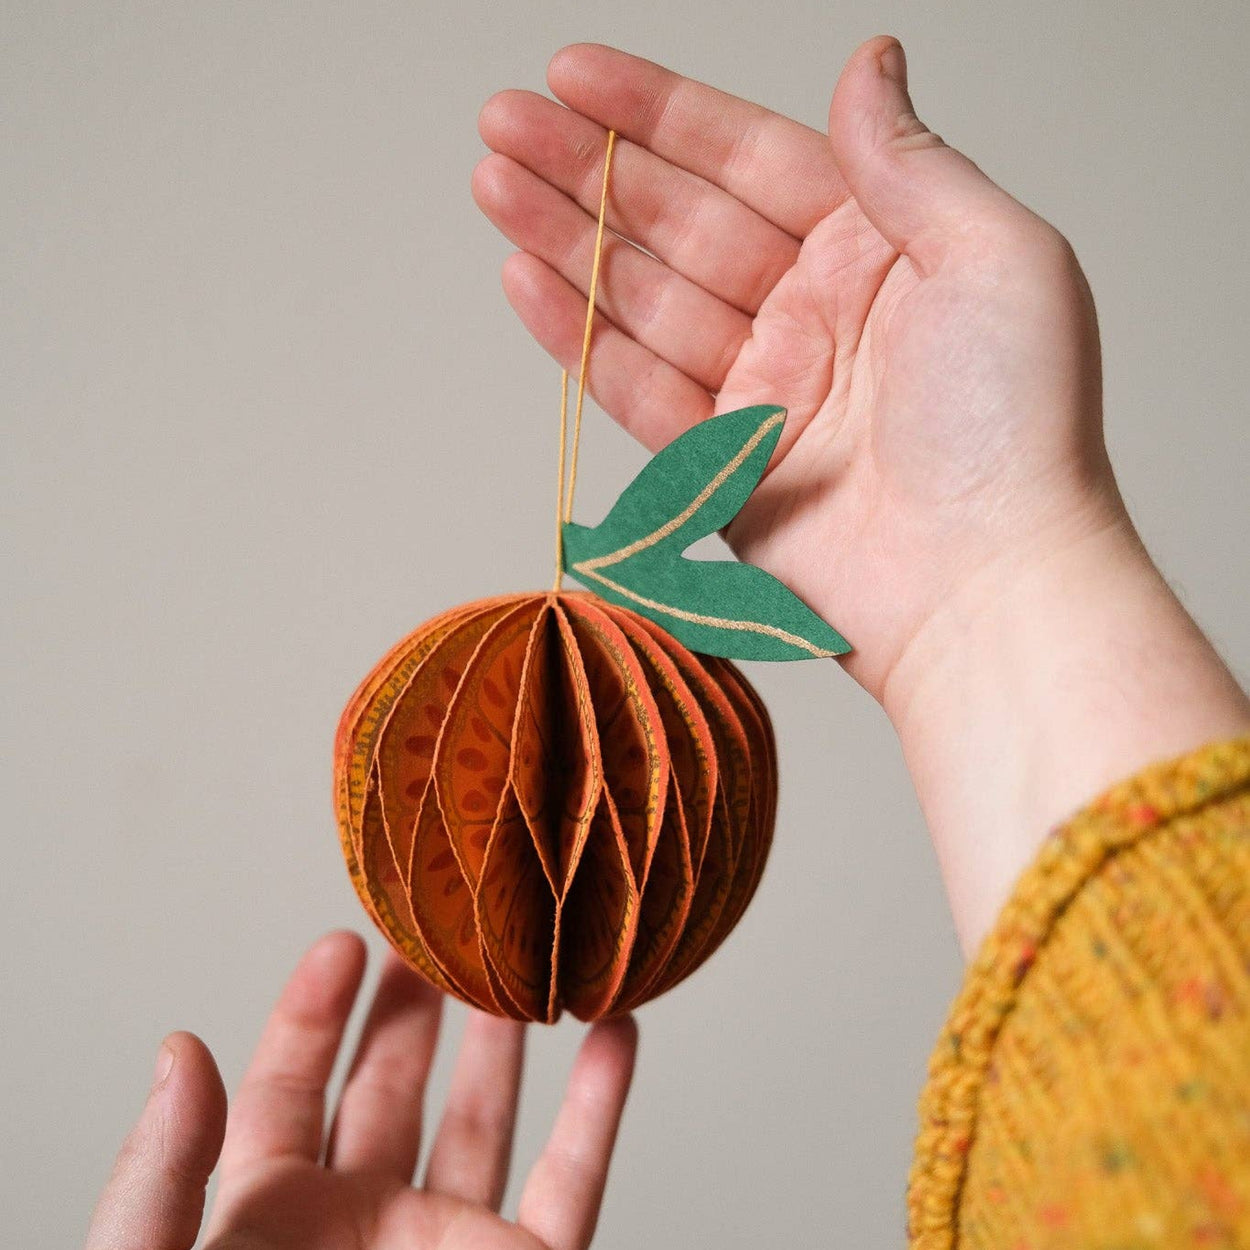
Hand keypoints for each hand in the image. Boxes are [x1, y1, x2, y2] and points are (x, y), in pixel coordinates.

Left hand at [86, 932, 637, 1249]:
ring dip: (510, 1036)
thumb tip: (180, 1048)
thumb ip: (161, 1178)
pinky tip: (614, 1034)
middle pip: (394, 1083)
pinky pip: (571, 1185)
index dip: (317, 1005)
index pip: (292, 1082)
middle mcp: (363, 1224)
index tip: (351, 935)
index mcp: (266, 1219)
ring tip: (529, 955)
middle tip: (446, 923)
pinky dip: (600, 1108)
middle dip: (419, 999)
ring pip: (488, 1118)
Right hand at [474, 39, 1249, 948]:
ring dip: (566, 239)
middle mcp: (815, 313)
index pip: (749, 159)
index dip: (661, 115)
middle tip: (505, 122)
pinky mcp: (722, 464)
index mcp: (879, 251)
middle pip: (678, 222)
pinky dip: (579, 336)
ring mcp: (764, 390)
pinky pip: (635, 386)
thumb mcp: (996, 256)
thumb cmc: (1016, 430)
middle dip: (590, 168)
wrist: (982, 586)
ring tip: (495, 183)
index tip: (578, 77)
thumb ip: (911, 163)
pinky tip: (528, 279)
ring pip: (643, 297)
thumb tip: (870, 65)